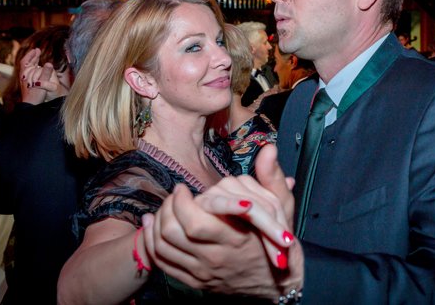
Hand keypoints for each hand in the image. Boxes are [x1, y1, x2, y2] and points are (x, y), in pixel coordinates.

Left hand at [20, 49, 68, 103]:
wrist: (30, 106)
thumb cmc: (35, 96)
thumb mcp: (42, 83)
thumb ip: (46, 73)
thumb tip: (49, 63)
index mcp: (25, 75)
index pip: (25, 61)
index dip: (30, 55)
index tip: (36, 50)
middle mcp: (24, 77)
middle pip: (27, 64)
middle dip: (32, 57)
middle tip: (37, 51)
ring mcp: (25, 81)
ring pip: (28, 69)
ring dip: (33, 63)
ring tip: (38, 58)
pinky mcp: (28, 85)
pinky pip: (30, 74)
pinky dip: (34, 69)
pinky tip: (39, 70)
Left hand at [141, 145, 302, 298]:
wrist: (278, 285)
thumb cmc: (280, 245)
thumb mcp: (283, 210)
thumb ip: (272, 179)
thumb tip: (269, 148)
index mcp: (236, 240)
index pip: (195, 223)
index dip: (182, 201)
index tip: (184, 188)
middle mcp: (215, 258)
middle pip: (174, 233)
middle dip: (168, 208)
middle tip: (174, 195)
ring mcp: (202, 272)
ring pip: (163, 247)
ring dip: (158, 222)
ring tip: (166, 208)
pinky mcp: (194, 281)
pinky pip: (162, 263)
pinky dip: (152, 242)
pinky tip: (153, 226)